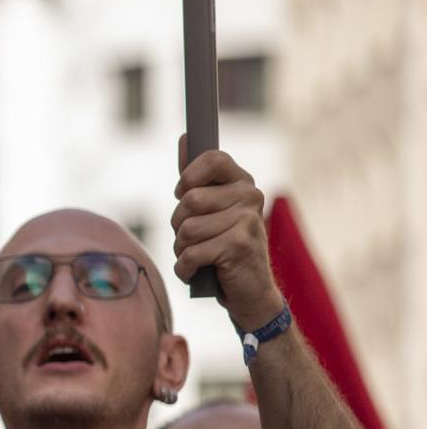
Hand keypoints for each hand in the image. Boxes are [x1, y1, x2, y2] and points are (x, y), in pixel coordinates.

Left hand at [172, 135, 282, 329]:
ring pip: (186, 230)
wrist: (249, 292)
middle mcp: (250, 196)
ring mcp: (247, 220)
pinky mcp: (239, 246)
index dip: (188, 178)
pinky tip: (201, 271)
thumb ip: (195, 177)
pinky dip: (186, 269)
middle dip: (179, 226)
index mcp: (242, 182)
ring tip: (201, 256)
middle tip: (197, 239)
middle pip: (188, 201)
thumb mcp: (209, 209)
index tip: (185, 195)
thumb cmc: (222, 247)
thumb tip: (185, 137)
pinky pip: (190, 254)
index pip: (211, 158)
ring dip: (182, 250)